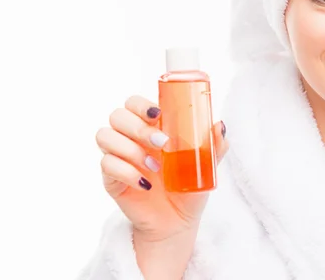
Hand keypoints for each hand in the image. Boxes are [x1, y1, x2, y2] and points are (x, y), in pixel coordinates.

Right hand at [95, 95, 228, 241]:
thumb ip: (213, 145)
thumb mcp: (206, 166)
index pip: (133, 103)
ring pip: (105, 136)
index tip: (158, 114)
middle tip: (162, 144)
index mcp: (151, 127)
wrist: (178, 222)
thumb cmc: (189, 187)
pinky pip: (106, 165)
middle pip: (117, 116)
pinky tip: (145, 183)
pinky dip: (126, 172)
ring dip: (130, 148)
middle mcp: (131, 138)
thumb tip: (219, 126)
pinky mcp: (111, 179)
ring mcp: (119, 157)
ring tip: (155, 167)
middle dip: (138, 127)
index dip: (140, 104)